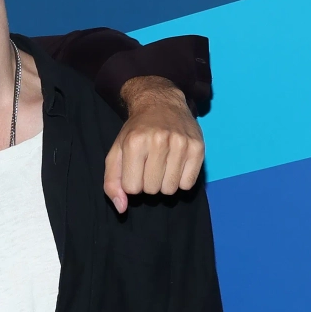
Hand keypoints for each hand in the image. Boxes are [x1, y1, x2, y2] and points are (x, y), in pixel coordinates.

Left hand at [105, 76, 203, 212]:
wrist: (161, 104)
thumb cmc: (136, 132)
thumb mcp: (116, 153)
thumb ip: (112, 182)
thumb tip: (121, 208)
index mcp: (135, 143)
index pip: (132, 188)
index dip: (132, 183)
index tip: (135, 169)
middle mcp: (159, 141)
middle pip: (151, 190)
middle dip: (148, 183)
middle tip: (149, 165)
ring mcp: (181, 143)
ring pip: (170, 189)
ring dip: (164, 183)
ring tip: (162, 165)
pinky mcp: (198, 147)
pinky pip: (188, 184)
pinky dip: (180, 180)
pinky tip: (176, 165)